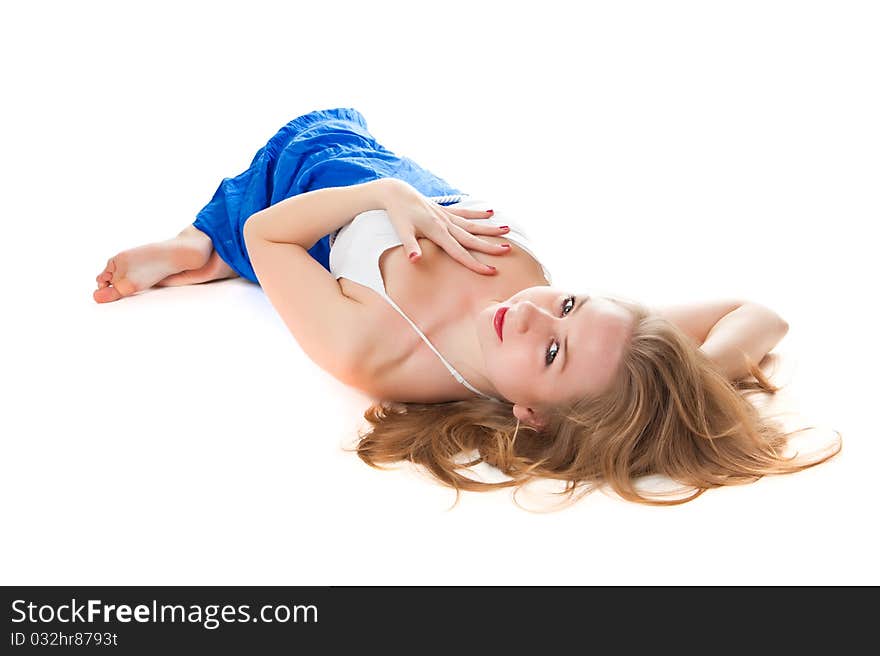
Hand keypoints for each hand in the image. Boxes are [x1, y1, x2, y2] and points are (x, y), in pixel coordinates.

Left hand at [378, 178, 511, 274]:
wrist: (396, 192)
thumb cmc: (398, 214)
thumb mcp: (401, 230)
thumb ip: (410, 246)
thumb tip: (414, 260)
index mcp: (438, 232)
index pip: (459, 252)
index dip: (475, 263)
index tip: (490, 271)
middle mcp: (446, 223)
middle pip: (471, 238)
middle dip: (489, 246)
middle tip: (507, 250)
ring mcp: (447, 216)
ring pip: (472, 224)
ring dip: (489, 228)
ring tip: (507, 229)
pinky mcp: (445, 210)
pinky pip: (464, 213)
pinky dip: (477, 213)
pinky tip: (490, 212)